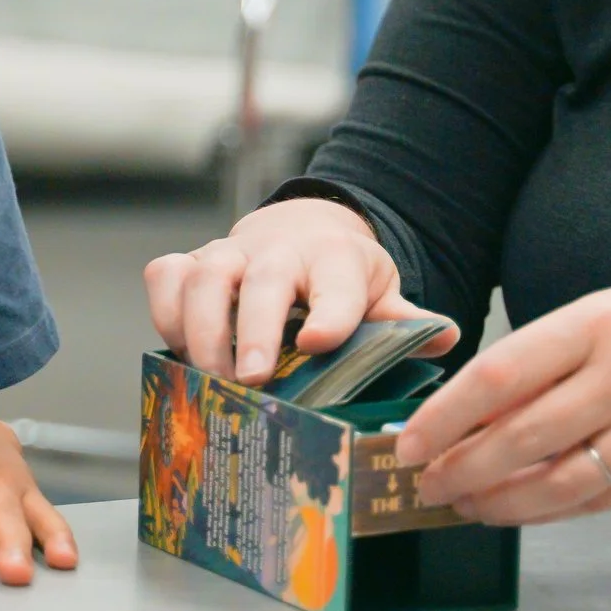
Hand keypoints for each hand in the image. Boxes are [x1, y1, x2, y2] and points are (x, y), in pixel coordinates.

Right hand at [144, 196, 458, 385]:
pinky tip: (179, 352)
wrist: (300, 232)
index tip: (320, 343)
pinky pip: (165, 275)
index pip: (338, 283)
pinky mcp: (191, 262)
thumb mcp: (378, 292)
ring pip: (204, 276)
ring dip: (204, 330)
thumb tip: (444, 336)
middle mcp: (278, 251)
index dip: (331, 312)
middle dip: (255, 327)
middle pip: (263, 278)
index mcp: (335, 259)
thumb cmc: (337, 275)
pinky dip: (165, 312)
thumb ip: (404, 319)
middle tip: (255, 377)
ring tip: (212, 379)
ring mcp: (229, 254)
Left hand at [399, 254, 610, 523]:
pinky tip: (519, 509)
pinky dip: (551, 510)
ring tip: (463, 503)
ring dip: (499, 499)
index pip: (499, 377)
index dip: (445, 417)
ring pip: (557, 482)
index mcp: (600, 321)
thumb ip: (557, 351)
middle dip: (459, 466)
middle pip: (519, 436)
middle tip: (422, 479)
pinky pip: (600, 498)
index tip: (411, 437)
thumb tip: (485, 399)